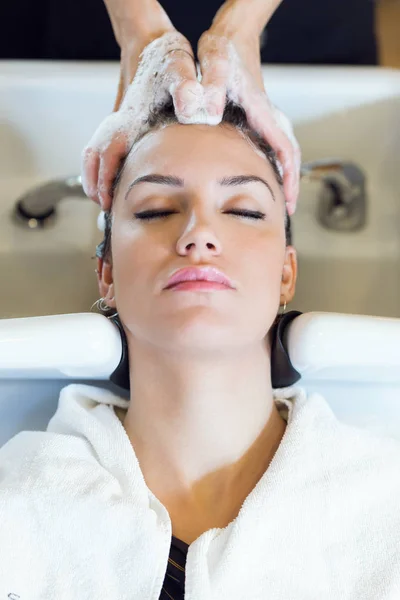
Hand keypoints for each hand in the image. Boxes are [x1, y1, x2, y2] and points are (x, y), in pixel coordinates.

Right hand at [82, 29, 207, 209]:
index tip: (108, 200)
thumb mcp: (180, 68)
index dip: (106, 177)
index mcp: (130, 116)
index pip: (110, 151)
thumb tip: (193, 111)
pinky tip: (110, 179)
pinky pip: (101, 148)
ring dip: (94, 177)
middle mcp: (118, 121)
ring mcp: (117, 123)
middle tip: (104, 206)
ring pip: (94, 153)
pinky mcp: (120, 124)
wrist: (151, 44)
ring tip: (102, 199)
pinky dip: (99, 166)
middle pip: (95, 157)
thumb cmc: (167, 59)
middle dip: (95, 183)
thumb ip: (187, 86)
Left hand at [197, 28, 300, 214]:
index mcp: (262, 110)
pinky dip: (274, 165)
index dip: (288, 177)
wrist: (231, 37)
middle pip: (289, 155)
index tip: (288, 201)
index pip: (284, 148)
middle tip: (287, 210)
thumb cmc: (222, 49)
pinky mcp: (258, 119)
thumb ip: (211, 83)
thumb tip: (212, 114)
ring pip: (282, 152)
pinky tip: (262, 179)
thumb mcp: (213, 61)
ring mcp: (265, 118)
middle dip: (290, 183)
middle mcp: (268, 116)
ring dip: (284, 176)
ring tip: (279, 201)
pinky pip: (272, 146)